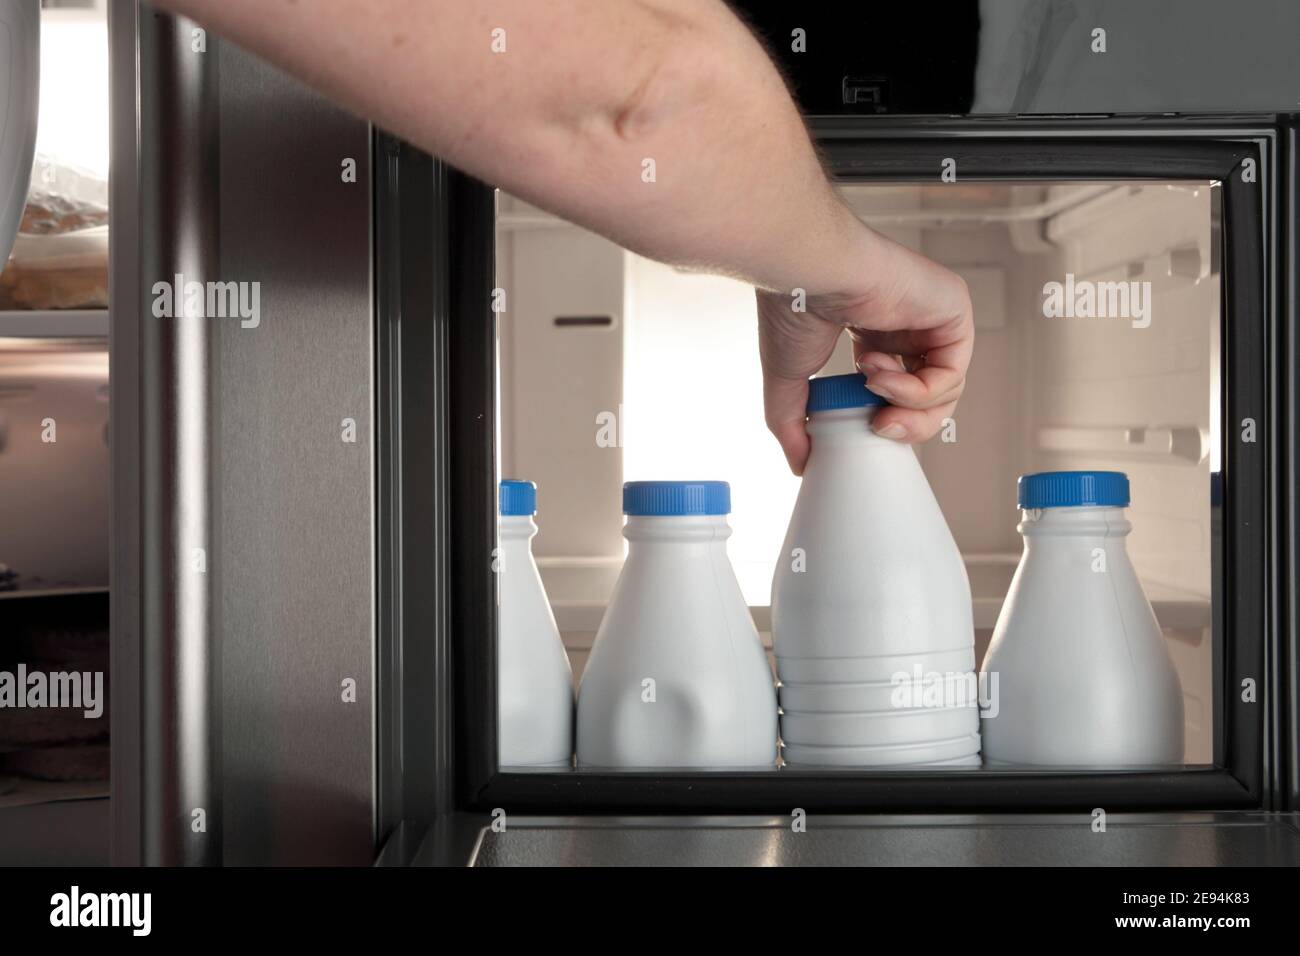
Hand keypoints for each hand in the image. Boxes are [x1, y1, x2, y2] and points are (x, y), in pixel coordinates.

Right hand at [757, 228, 973, 474]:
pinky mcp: (953, 310)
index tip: (863, 427)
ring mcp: (932, 317)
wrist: (807, 272)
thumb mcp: (787, 383)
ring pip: (947, 391)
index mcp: (874, 335)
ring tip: (872, 384)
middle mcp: (907, 326)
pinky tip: (881, 370)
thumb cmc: (794, 307)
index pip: (899, 393)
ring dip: (905, 402)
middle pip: (931, 398)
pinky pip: (953, 373)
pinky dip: (917, 387)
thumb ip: (794, 425)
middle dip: (906, 425)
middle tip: (878, 426)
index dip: (886, 419)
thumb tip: (800, 465)